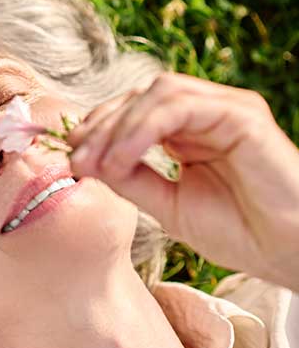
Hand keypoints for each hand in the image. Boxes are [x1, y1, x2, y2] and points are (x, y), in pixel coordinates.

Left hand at [65, 72, 298, 291]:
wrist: (289, 254)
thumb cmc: (241, 233)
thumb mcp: (168, 205)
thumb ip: (130, 179)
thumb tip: (84, 160)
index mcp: (188, 132)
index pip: (132, 112)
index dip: (97, 129)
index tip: (71, 159)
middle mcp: (206, 114)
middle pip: (138, 97)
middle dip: (99, 125)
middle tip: (75, 158)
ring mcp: (225, 109)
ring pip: (155, 93)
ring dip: (117, 125)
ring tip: (97, 163)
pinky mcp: (241, 114)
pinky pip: (178, 106)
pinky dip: (141, 129)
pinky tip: (121, 159)